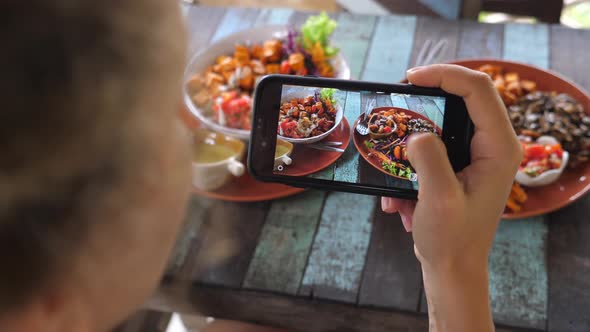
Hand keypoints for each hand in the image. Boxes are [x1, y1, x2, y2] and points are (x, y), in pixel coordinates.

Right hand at [382, 64, 521, 268]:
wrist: (453, 268)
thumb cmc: (452, 240)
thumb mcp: (438, 199)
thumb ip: (429, 158)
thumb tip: (416, 135)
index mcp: (499, 148)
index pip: (478, 89)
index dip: (444, 74)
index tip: (410, 78)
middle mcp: (493, 145)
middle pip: (461, 97)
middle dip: (424, 102)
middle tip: (395, 107)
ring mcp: (477, 155)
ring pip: (442, 121)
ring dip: (412, 140)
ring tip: (391, 164)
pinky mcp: (460, 164)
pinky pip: (431, 146)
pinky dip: (409, 164)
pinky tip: (397, 196)